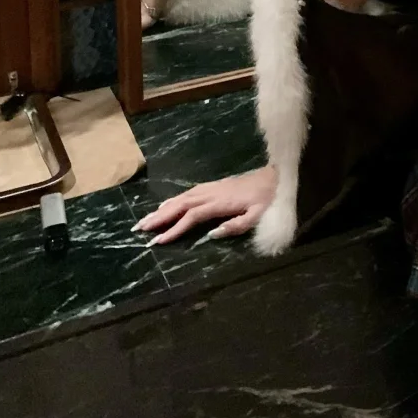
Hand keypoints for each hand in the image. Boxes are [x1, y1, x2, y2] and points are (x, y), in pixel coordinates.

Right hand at [131, 166, 275, 244]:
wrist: (278, 177)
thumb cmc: (270, 199)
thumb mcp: (259, 216)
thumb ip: (236, 226)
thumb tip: (212, 234)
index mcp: (221, 202)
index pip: (192, 216)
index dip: (174, 228)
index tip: (158, 241)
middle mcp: (212, 192)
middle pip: (181, 204)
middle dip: (159, 217)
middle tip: (139, 229)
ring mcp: (212, 187)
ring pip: (182, 197)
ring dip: (163, 208)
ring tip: (146, 220)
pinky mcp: (215, 186)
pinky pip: (189, 193)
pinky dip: (174, 200)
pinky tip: (166, 206)